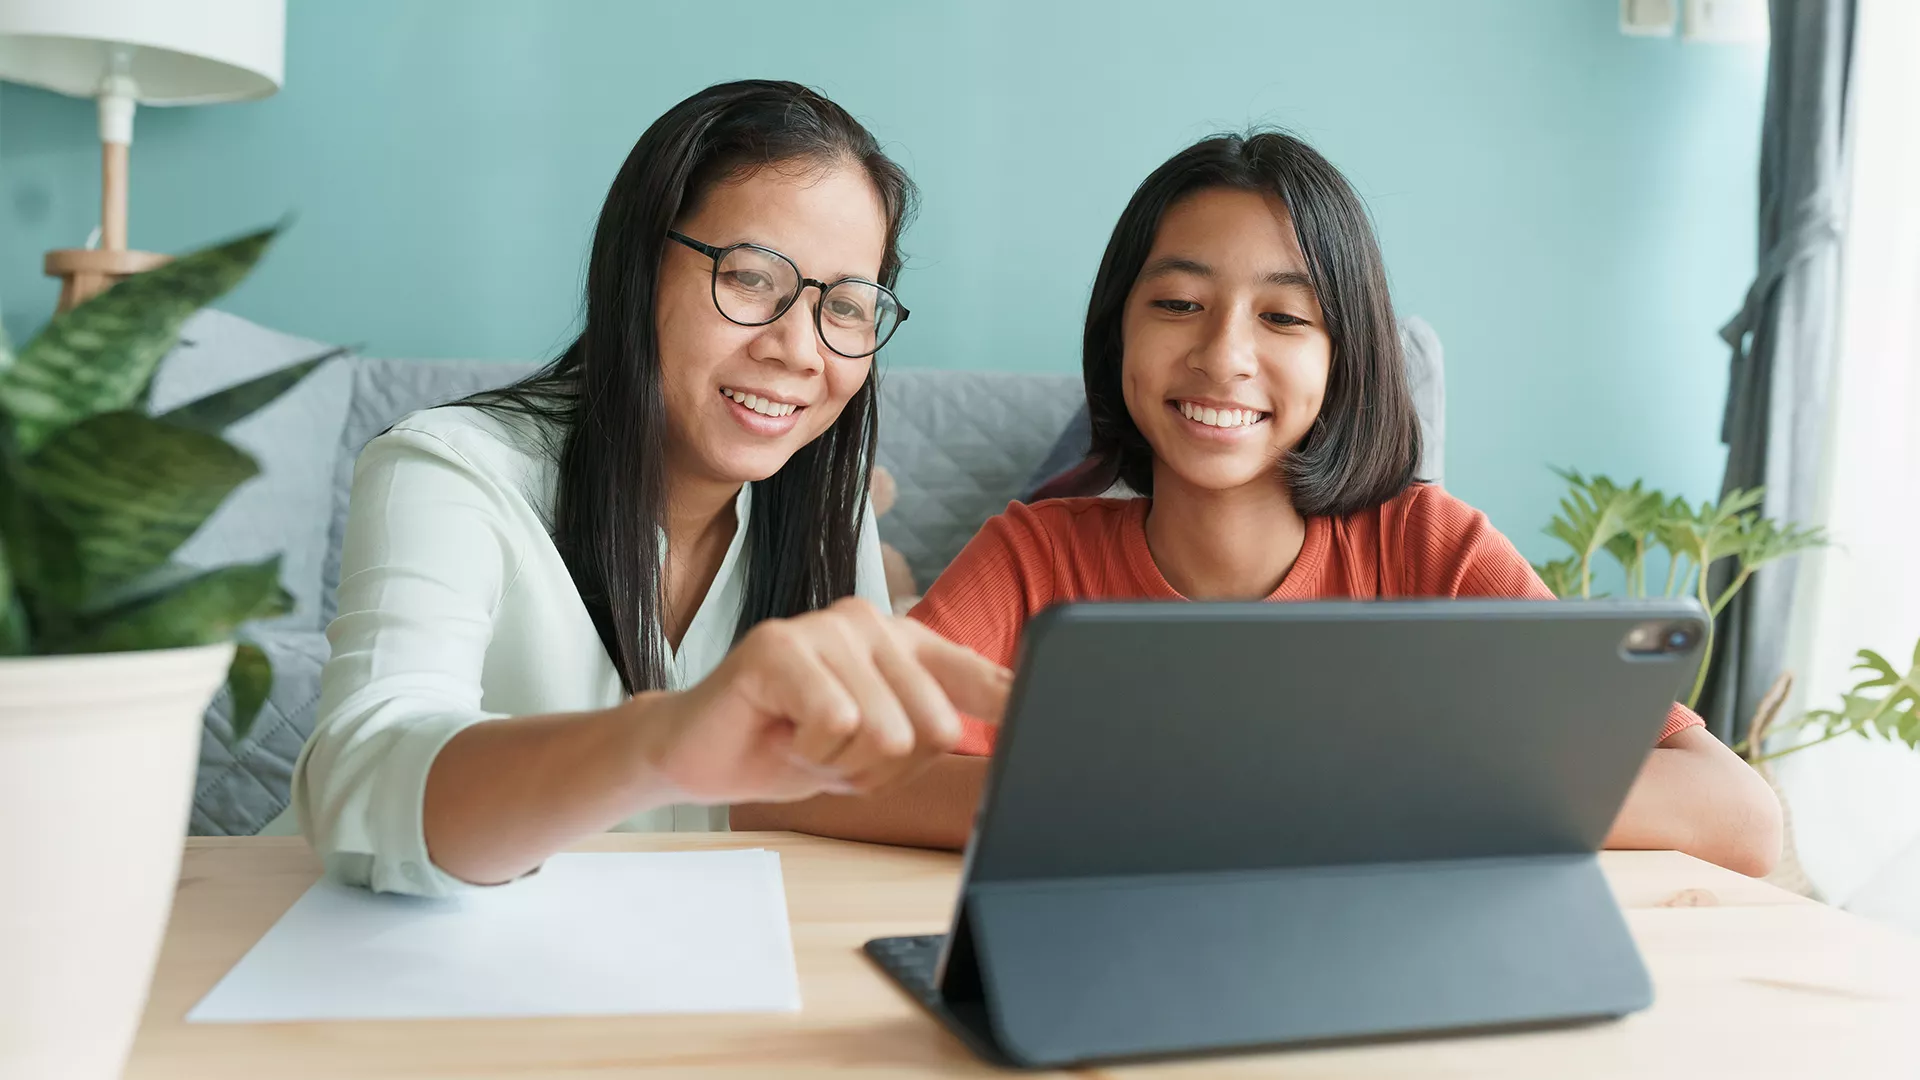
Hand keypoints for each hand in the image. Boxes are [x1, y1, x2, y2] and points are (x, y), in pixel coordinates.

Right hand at [632, 598, 1009, 804]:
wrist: (702, 753)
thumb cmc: (792, 745)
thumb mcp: (877, 751)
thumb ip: (932, 737)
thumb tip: (996, 742)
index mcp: (907, 645)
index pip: (983, 677)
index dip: (1022, 701)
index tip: (1069, 718)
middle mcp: (873, 624)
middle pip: (933, 727)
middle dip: (884, 769)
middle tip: (836, 753)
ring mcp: (825, 627)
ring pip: (885, 732)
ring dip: (840, 763)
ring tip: (806, 741)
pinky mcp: (779, 644)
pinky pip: (835, 721)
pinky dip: (809, 751)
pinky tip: (783, 731)